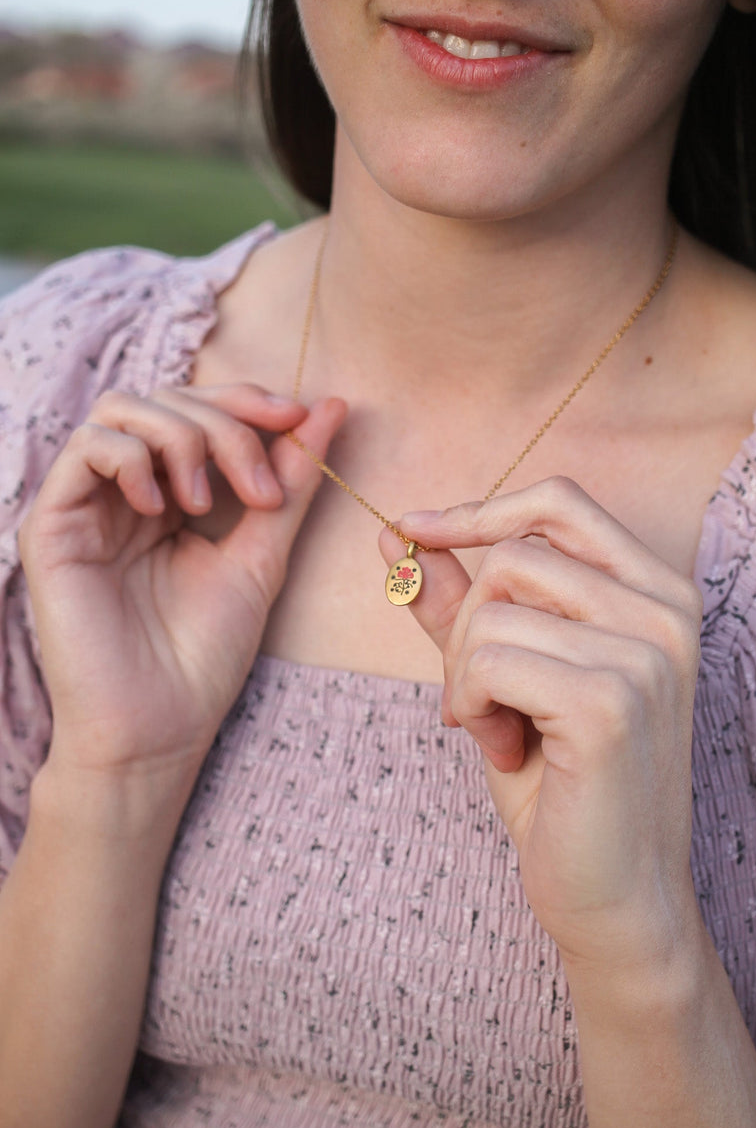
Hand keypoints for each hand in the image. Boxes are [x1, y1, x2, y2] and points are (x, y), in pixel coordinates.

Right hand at [19, 384, 345, 823]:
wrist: (158, 728)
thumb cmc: (204, 655)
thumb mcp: (263, 555)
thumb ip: (291, 483)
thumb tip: (331, 406)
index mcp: (172, 497)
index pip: (201, 411)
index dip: (248, 400)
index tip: (299, 415)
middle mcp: (126, 492)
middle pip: (167, 400)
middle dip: (226, 424)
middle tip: (261, 487)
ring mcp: (87, 505)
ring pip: (123, 410)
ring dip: (182, 438)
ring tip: (208, 503)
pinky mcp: (52, 525)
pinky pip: (85, 448)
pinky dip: (132, 458)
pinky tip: (160, 505)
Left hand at [381, 477, 703, 973]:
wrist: (615, 897)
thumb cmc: (564, 786)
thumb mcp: (509, 677)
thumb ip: (462, 603)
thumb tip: (397, 532)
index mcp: (656, 594)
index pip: (560, 503)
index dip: (479, 509)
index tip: (413, 528)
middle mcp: (665, 612)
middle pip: (515, 553)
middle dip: (466, 625)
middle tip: (477, 697)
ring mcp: (645, 655)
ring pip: (493, 610)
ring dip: (466, 676)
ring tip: (498, 730)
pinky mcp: (609, 703)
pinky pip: (488, 660)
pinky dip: (469, 704)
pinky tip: (503, 749)